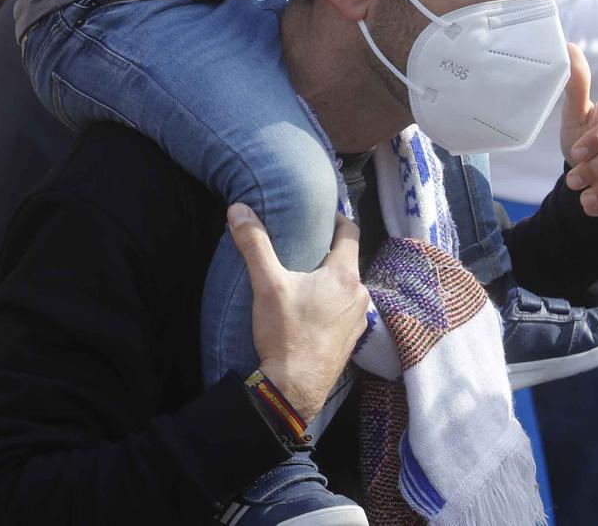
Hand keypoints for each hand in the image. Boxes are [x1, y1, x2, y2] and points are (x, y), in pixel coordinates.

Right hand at [229, 204, 366, 419]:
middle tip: (302, 246)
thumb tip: (238, 209)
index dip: (336, 219)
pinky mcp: (351, 341)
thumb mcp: (266, 284)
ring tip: (304, 279)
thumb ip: (254, 244)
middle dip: (327, 251)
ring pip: (346, 287)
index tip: (319, 215)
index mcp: (344, 275)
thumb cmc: (285, 333)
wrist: (293, 389)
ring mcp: (358, 321)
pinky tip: (310, 311)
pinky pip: (344, 311)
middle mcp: (359, 295)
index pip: (350, 231)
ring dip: (329, 280)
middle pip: (347, 260)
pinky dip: (331, 304)